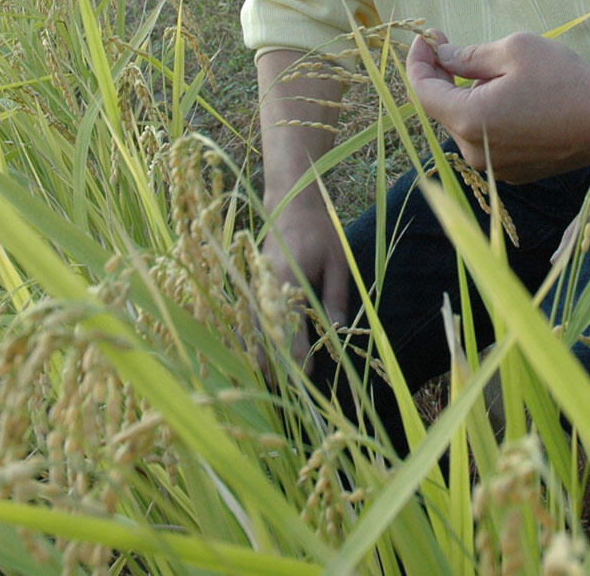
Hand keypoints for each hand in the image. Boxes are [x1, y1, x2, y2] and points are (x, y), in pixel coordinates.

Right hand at [261, 187, 350, 370]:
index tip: (307, 373)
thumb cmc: (319, 230)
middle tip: (285, 388)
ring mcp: (256, 283)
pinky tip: (259, 353)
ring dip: (261, 351)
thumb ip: (336, 295)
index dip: (298, 352)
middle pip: (266, 330)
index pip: (290, 324)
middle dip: (275, 360)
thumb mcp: (338, 261)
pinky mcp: (255, 282)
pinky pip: (251, 315)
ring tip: (270, 379)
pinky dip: (254, 335)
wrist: (291, 202)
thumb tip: (336, 330)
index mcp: (286, 278)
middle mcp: (265, 283)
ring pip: (254, 325)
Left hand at [405, 32, 589, 182]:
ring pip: (466, 125)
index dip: (420, 62)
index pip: (424, 91)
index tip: (427, 38)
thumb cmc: (565, 80)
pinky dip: (488, 116)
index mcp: (469, 120)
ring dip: (468, 97)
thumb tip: (442, 56)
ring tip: (492, 71)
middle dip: (444, 77)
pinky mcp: (514, 173)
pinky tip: (509, 96)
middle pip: (444, 109)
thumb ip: (469, 56)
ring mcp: (494, 167)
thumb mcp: (515, 51)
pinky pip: (487, 140)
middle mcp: (475, 151)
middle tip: (453, 44)